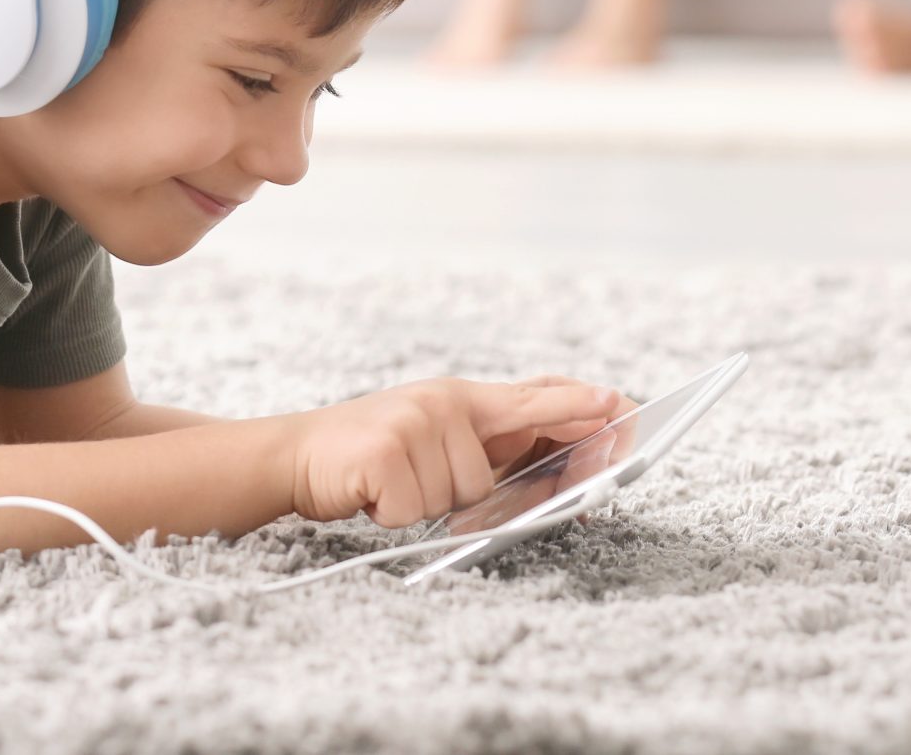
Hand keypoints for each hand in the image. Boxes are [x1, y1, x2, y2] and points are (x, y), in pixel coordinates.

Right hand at [283, 375, 624, 529]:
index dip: (573, 405)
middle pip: (487, 478)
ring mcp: (413, 423)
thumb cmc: (373, 455)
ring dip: (420, 505)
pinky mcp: (384, 453)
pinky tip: (370, 491)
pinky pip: (413, 509)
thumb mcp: (432, 437)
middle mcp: (441, 403)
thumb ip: (485, 449)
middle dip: (458, 495)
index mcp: (460, 399)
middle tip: (417, 478)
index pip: (529, 400)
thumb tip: (549, 478)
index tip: (615, 403)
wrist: (296, 454)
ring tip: (389, 482)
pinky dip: (390, 512)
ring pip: (453, 498)